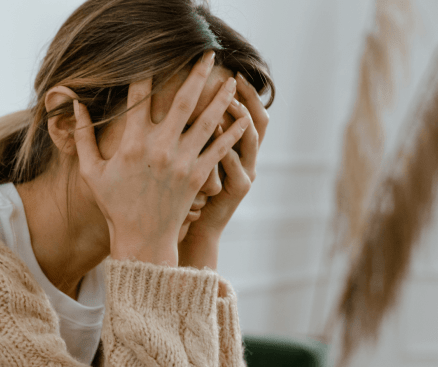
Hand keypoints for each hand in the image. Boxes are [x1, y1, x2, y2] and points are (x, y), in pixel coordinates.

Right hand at [70, 51, 250, 265]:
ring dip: (221, 97)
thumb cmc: (115, 205)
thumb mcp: (91, 172)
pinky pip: (219, 149)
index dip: (146, 72)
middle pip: (183, 100)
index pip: (139, 96)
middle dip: (197, 73)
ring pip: (207, 121)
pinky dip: (232, 133)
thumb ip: (82, 137)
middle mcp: (160, 147)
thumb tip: (75, 106)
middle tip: (208, 54)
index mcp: (132, 143)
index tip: (154, 54)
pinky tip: (242, 119)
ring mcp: (182, 161)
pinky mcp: (198, 176)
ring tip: (232, 80)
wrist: (142, 238)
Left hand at [181, 71, 269, 242]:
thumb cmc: (189, 190)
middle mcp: (247, 157)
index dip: (244, 91)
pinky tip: (217, 134)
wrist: (195, 226)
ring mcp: (246, 172)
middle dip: (247, 97)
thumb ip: (193, 132)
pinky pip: (237, 165)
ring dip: (240, 119)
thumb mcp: (195, 157)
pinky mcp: (239, 189)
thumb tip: (179, 98)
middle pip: (258, 120)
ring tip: (227, 101)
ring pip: (251, 139)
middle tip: (233, 78)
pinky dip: (228, 148)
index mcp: (236, 147)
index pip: (247, 111)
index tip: (229, 70)